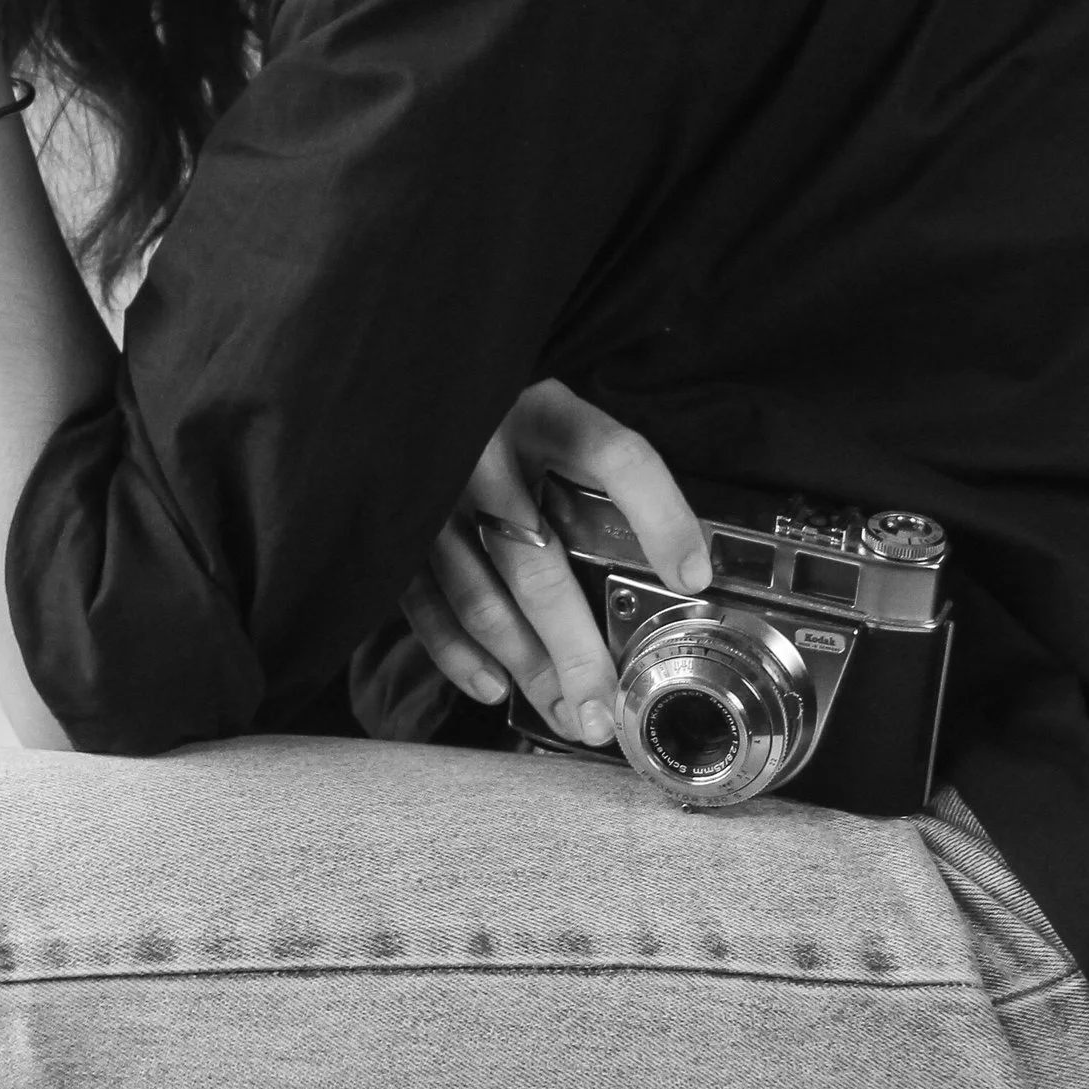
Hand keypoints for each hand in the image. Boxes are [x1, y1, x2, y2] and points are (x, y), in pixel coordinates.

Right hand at [400, 379, 711, 745]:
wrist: (404, 373)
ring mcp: (433, 493)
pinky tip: (495, 688)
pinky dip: (458, 653)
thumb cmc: (504, 414)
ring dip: (526, 667)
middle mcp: (483, 451)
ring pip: (481, 599)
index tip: (693, 576)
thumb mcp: (559, 415)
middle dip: (576, 652)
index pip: (615, 458)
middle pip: (539, 566)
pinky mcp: (396, 525)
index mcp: (544, 413)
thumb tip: (678, 566)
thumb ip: (599, 474)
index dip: (659, 517)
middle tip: (605, 712)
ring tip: (567, 715)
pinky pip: (424, 603)